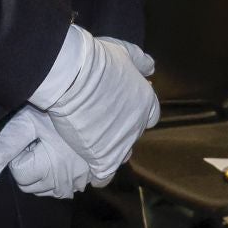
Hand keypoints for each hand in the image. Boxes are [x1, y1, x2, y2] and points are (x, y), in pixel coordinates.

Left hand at [0, 107, 93, 197]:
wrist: (96, 100)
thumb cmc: (58, 110)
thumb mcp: (26, 123)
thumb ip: (3, 149)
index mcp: (49, 170)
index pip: (19, 174)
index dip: (20, 153)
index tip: (31, 136)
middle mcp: (66, 182)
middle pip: (32, 185)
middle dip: (30, 165)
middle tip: (41, 139)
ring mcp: (80, 182)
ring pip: (48, 189)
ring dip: (44, 173)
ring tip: (53, 145)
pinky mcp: (91, 179)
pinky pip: (67, 188)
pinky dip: (61, 177)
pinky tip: (64, 157)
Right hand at [38, 30, 158, 185]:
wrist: (76, 77)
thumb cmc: (99, 61)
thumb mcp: (125, 52)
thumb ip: (141, 60)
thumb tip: (152, 68)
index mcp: (146, 102)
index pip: (149, 116)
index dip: (135, 114)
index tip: (120, 111)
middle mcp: (138, 125)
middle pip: (133, 135)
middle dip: (120, 131)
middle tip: (99, 124)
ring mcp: (122, 143)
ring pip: (121, 156)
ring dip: (109, 152)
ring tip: (92, 146)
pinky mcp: (103, 157)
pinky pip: (104, 175)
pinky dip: (98, 174)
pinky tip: (89, 168)